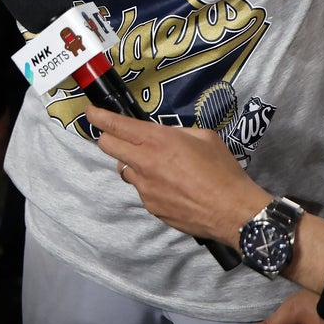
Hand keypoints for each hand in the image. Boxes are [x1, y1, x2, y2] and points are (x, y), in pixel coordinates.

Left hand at [89, 105, 267, 242]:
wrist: (233, 211)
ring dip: (132, 164)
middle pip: (107, 145)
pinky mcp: (150, 206)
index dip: (98, 116)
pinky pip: (141, 190)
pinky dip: (149, 184)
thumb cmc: (223, 171)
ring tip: (158, 167)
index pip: (115, 125)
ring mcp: (144, 187)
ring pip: (123, 169)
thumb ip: (176, 132)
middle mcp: (144, 162)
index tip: (91, 112)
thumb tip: (164, 135)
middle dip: (109, 137)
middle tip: (121, 137)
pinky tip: (171, 187)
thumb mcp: (203, 137)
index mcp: (157, 140)